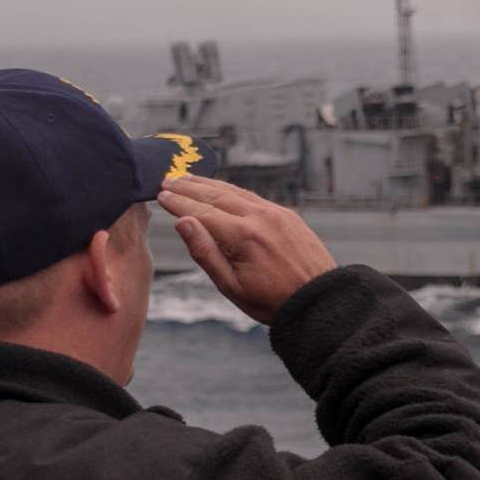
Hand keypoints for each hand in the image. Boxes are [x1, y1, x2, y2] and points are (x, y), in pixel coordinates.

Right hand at [157, 175, 336, 323]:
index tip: (160, 194)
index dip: (178, 203)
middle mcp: (259, 217)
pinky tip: (221, 190)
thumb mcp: (231, 286)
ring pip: (235, 192)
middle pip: (216, 196)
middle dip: (189, 187)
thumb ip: (204, 252)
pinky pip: (253, 197)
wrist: (319, 299)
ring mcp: (275, 213)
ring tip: (188, 179)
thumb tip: (183, 222)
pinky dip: (232, 191)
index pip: (201, 212)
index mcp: (242, 236)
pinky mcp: (287, 215)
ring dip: (209, 185)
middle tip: (167, 180)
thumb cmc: (272, 300)